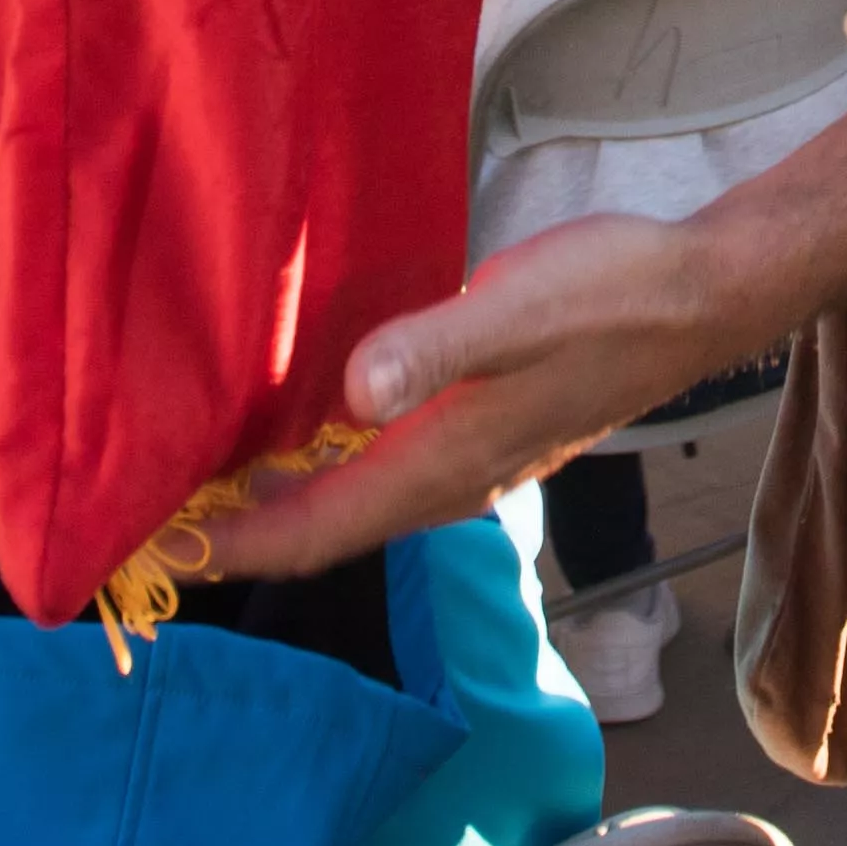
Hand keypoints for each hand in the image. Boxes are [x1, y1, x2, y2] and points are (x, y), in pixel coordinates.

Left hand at [187, 213, 753, 583]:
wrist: (701, 294)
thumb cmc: (612, 294)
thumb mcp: (517, 308)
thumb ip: (434, 348)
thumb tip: (351, 395)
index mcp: (443, 464)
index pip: (314, 533)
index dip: (229, 550)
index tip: (145, 551)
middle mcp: (450, 479)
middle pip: (323, 530)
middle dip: (236, 535)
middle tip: (145, 519)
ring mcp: (470, 457)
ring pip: (352, 501)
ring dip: (278, 501)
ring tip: (200, 477)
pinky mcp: (484, 424)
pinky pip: (382, 467)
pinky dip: (325, 464)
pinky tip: (299, 422)